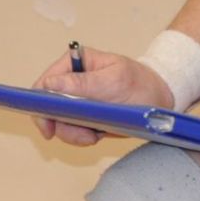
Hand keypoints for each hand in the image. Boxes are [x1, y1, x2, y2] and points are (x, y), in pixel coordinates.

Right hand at [30, 46, 174, 146]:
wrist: (159, 100)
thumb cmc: (139, 83)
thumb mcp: (113, 81)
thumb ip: (82, 83)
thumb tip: (50, 84)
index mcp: (75, 63)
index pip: (45, 82)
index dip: (40, 104)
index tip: (47, 126)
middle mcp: (72, 81)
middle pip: (48, 106)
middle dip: (61, 125)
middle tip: (83, 136)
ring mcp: (76, 99)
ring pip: (59, 122)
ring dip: (73, 133)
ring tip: (94, 135)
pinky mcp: (84, 116)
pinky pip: (72, 130)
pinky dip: (81, 137)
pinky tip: (96, 135)